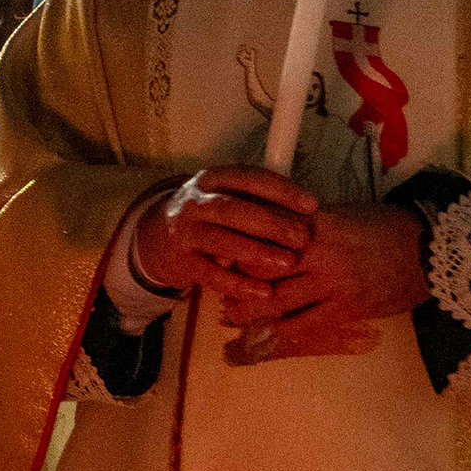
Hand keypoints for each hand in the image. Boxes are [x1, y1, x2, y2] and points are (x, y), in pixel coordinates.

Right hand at [129, 164, 315, 301]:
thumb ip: (258, 200)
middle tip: (302, 238)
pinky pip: (211, 275)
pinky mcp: (182, 262)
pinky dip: (239, 285)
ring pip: (220, 240)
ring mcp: (184, 232)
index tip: (312, 206)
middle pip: (233, 209)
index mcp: (211, 180)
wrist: (158, 238)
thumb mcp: (227, 196)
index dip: (282, 191)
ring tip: (287, 262)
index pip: (248, 178)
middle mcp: (194, 202)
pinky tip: (264, 292)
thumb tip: (309, 212)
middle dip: (271, 223)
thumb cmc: (211, 217)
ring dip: (256, 252)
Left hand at [222, 203, 427, 361]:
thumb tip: (264, 233)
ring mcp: (333, 284)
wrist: (429, 250)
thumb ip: (302, 226)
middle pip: (260, 269)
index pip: (263, 235)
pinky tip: (260, 336)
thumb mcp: (337, 215)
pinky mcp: (346, 309)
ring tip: (230, 314)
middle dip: (234, 280)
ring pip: (276, 301)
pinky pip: (304, 326)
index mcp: (314, 225)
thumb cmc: (381, 227)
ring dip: (248, 310)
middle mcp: (319, 254)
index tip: (219, 251)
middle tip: (218, 286)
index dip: (237, 245)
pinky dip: (277, 333)